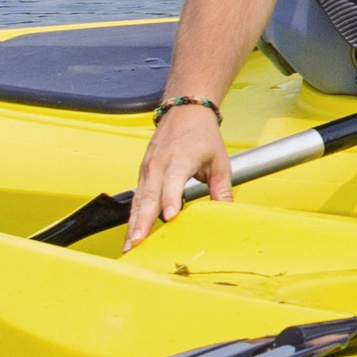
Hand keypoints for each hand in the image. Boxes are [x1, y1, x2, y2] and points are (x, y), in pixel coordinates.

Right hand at [125, 105, 231, 249]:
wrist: (184, 111)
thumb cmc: (202, 135)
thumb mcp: (220, 162)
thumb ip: (222, 189)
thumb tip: (227, 214)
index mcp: (181, 158)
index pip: (173, 181)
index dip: (171, 199)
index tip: (170, 217)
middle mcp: (160, 164)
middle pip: (149, 195)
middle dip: (142, 220)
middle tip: (137, 242)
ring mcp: (148, 168)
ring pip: (138, 199)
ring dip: (133, 223)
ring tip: (129, 246)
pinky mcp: (143, 173)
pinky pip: (137, 197)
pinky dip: (133, 215)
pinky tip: (131, 233)